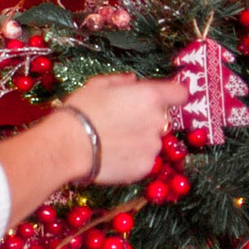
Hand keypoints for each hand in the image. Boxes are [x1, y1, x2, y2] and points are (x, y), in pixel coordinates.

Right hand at [62, 75, 182, 185]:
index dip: (172, 95)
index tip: (164, 98)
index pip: (179, 93)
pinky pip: (144, 160)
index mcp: (150, 96)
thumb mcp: (98, 85)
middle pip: (162, 119)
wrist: (68, 146)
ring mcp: (153, 146)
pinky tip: (113, 156)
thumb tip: (132, 80)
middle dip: (147, 120)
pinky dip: (133, 159)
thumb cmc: (81, 111)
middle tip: (122, 123)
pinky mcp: (145, 167)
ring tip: (113, 142)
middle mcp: (158, 121)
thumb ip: (121, 81)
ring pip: (152, 141)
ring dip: (140, 141)